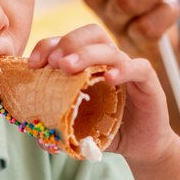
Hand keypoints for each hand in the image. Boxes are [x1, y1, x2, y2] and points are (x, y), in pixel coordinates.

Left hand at [29, 24, 176, 163]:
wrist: (139, 144)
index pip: (66, 43)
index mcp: (86, 65)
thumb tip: (40, 141)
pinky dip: (123, 69)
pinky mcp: (147, 81)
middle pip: (90, 34)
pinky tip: (108, 78)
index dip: (48, 46)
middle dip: (67, 43)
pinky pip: (139, 67)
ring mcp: (127, 68)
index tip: (32, 64)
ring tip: (67, 67)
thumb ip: (58, 130)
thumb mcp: (76, 130)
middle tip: (53, 62)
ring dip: (86, 54)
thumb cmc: (106, 130)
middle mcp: (107, 60)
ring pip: (109, 48)